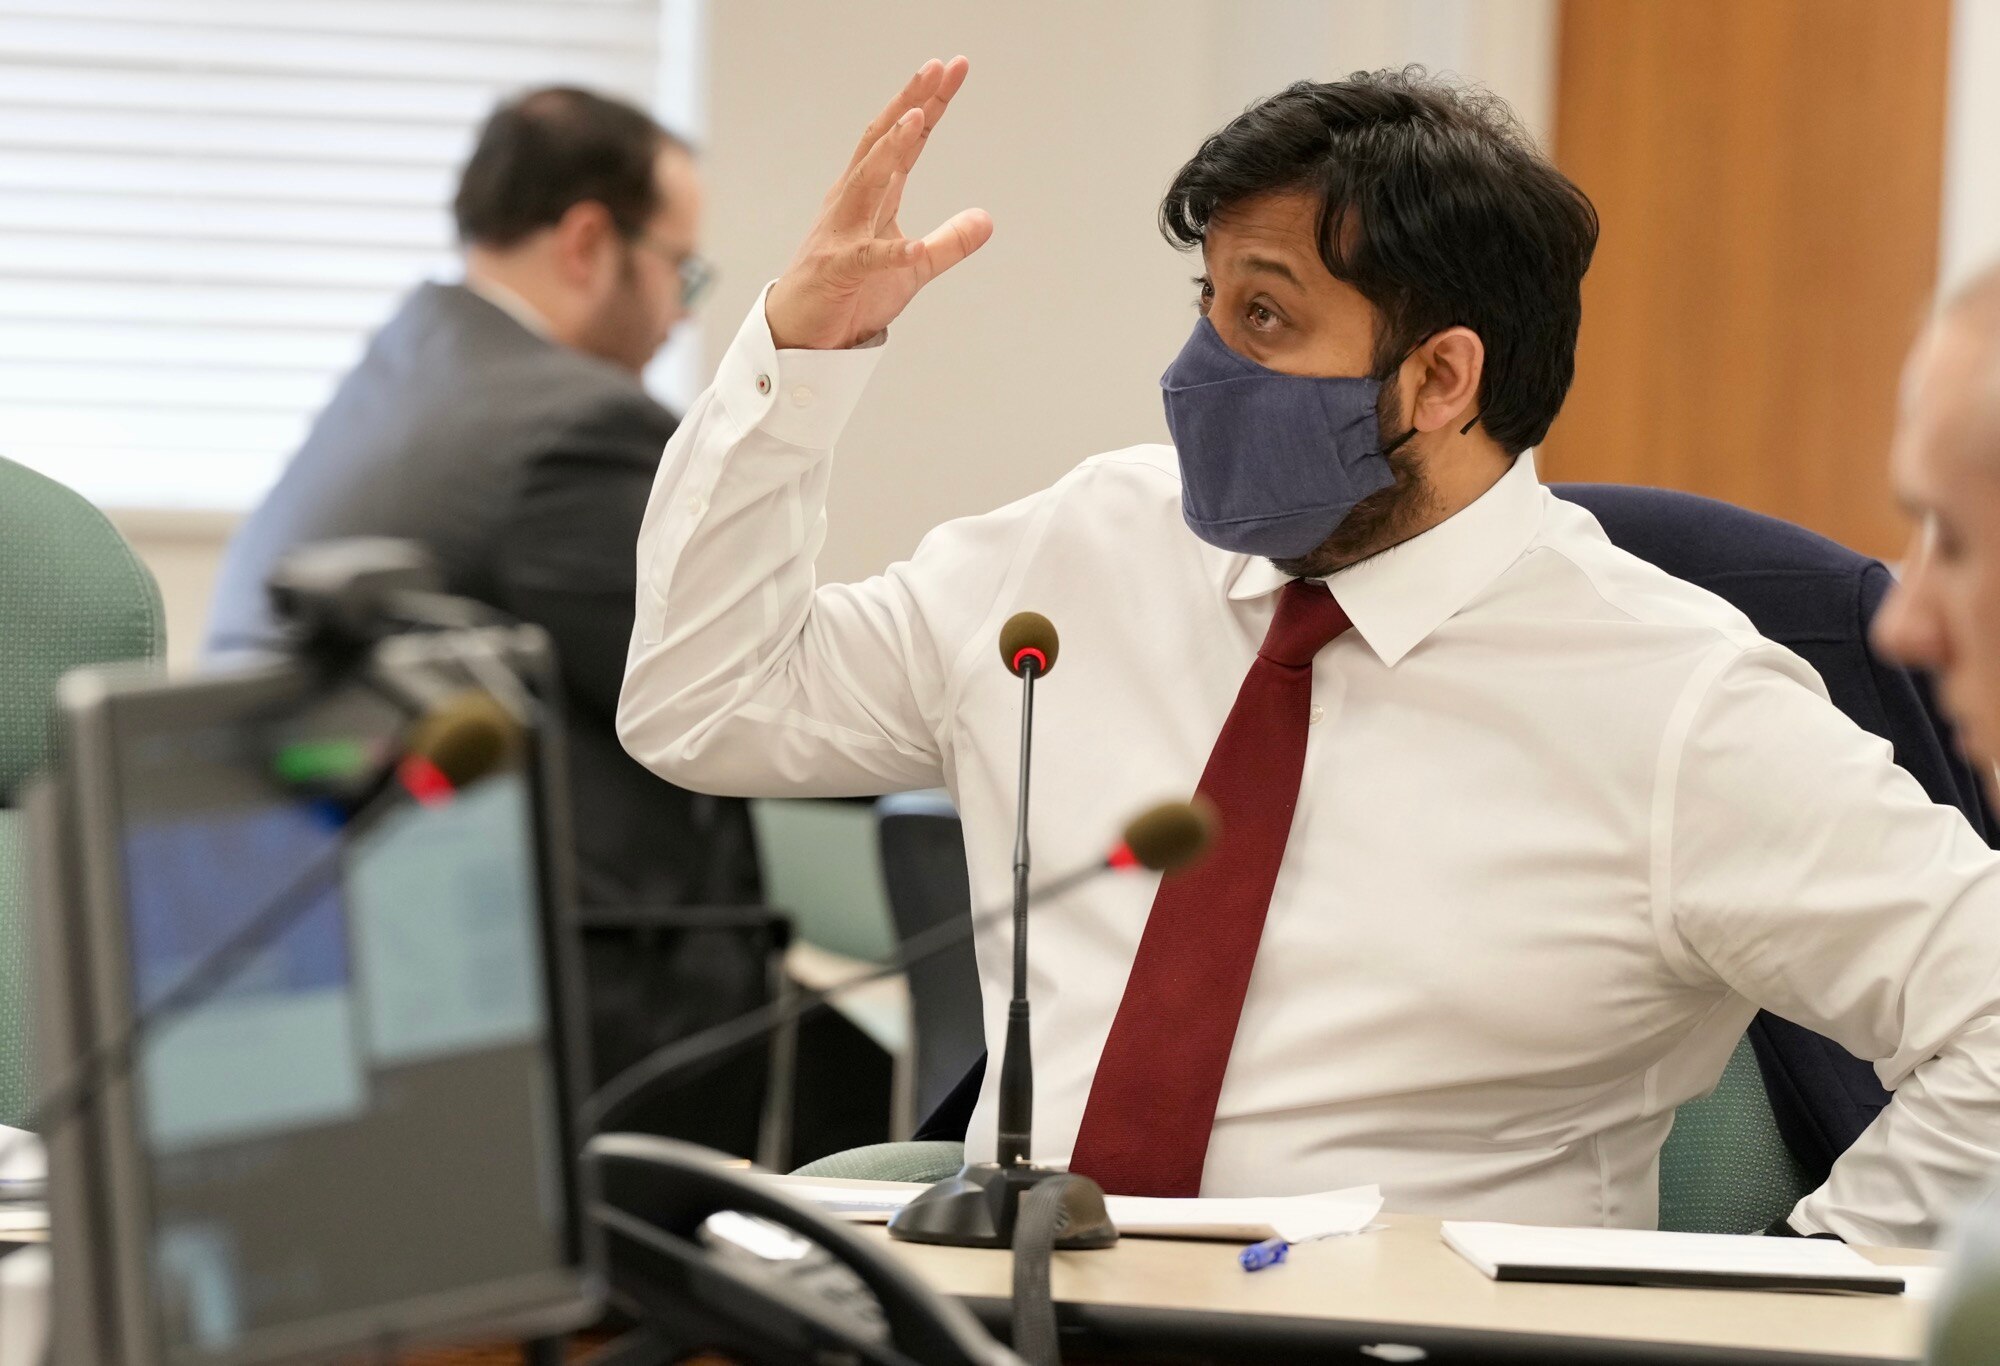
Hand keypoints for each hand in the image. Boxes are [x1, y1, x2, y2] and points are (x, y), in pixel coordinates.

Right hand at [765, 56, 993, 350]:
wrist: (800, 333)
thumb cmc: (849, 293)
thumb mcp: (912, 269)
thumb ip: (949, 243)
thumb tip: (986, 218)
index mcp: (872, 196)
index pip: (905, 142)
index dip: (929, 105)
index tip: (953, 69)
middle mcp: (852, 203)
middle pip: (882, 143)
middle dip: (910, 104)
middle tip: (937, 68)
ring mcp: (842, 233)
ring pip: (867, 182)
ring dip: (891, 151)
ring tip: (917, 118)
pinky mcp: (838, 271)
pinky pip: (867, 259)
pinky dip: (892, 253)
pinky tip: (914, 249)